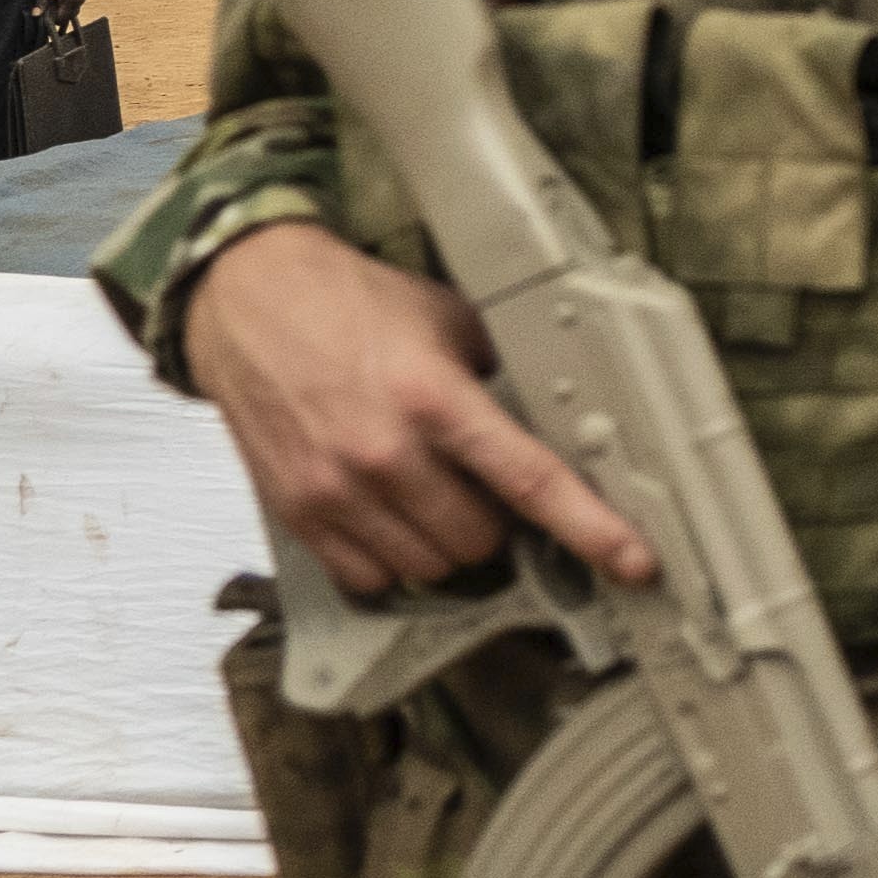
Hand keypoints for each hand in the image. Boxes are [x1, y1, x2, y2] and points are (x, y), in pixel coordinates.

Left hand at [41, 0, 86, 31]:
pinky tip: (53, 0)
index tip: (38, 14)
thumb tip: (35, 15)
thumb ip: (42, 0)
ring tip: (47, 4)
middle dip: (55, 17)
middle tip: (42, 9)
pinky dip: (63, 6)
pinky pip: (72, 6)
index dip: (49, 19)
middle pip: (67, 18)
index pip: (61, 19)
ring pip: (70, 12)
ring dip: (59, 11)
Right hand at [187, 220, 660, 602]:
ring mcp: (336, 490)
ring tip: (434, 492)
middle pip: (482, 540)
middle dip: (500, 523)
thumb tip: (560, 415)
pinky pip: (369, 577)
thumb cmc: (348, 304)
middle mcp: (384, 452)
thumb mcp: (448, 319)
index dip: (590, 528)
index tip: (631, 560)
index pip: (528, 479)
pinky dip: (393, 560)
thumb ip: (500, 372)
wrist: (246, 300)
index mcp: (434, 397)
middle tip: (486, 486)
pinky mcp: (298, 513)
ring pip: (430, 566)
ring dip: (447, 542)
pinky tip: (392, 516)